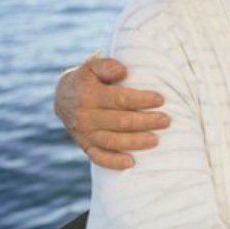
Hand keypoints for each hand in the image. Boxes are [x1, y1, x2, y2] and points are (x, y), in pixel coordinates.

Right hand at [53, 55, 169, 169]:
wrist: (63, 97)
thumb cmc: (86, 79)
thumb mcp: (91, 66)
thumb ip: (106, 65)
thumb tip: (123, 71)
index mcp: (88, 94)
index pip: (119, 99)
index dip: (141, 100)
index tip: (160, 100)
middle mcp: (85, 116)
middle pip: (119, 121)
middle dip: (145, 121)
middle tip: (166, 121)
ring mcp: (84, 133)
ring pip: (112, 141)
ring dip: (135, 142)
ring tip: (156, 140)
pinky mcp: (84, 146)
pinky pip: (98, 157)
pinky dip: (113, 162)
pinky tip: (131, 163)